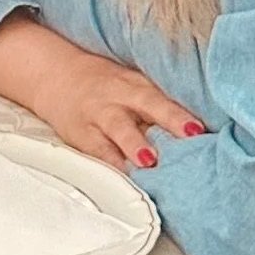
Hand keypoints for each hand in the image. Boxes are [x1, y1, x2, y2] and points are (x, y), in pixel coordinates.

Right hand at [0, 15, 200, 169]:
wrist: (53, 76)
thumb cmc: (104, 85)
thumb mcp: (130, 85)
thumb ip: (158, 106)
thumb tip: (200, 135)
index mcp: (135, 84)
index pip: (162, 97)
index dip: (180, 112)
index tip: (200, 129)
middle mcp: (119, 97)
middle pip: (146, 104)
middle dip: (168, 119)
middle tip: (189, 136)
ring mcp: (98, 115)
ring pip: (117, 128)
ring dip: (134, 144)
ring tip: (149, 161)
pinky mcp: (81, 135)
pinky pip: (97, 151)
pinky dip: (111, 165)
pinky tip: (125, 178)